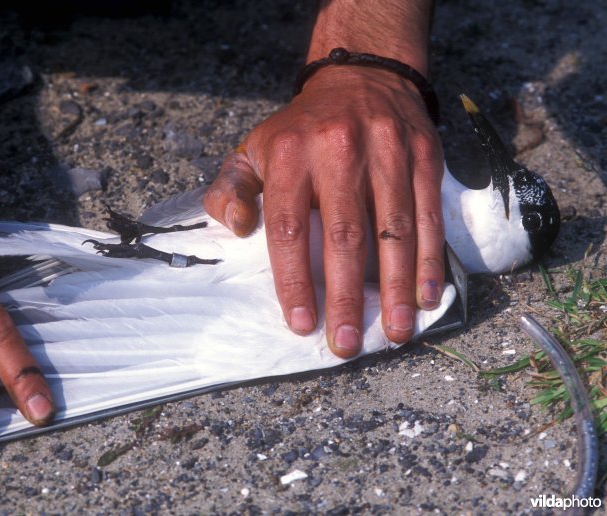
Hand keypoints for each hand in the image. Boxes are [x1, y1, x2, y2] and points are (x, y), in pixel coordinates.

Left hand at [204, 66, 444, 356]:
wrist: (361, 77)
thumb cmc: (301, 130)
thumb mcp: (254, 149)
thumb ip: (232, 189)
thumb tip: (238, 227)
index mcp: (290, 154)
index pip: (289, 228)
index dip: (296, 280)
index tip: (301, 323)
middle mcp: (338, 151)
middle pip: (344, 236)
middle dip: (345, 297)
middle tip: (347, 344)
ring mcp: (386, 152)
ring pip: (393, 230)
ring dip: (394, 289)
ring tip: (394, 332)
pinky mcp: (423, 156)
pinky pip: (429, 215)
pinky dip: (429, 260)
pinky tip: (425, 297)